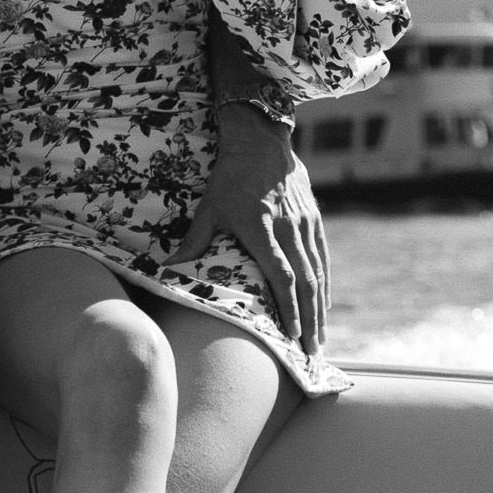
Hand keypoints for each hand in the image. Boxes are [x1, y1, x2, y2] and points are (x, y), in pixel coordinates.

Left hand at [167, 104, 329, 354]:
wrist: (260, 139)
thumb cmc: (229, 176)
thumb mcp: (209, 206)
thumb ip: (194, 241)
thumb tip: (167, 271)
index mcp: (260, 226)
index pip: (280, 274)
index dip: (288, 307)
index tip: (292, 336)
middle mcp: (287, 227)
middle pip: (304, 280)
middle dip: (309, 320)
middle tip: (312, 353)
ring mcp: (304, 222)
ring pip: (317, 272)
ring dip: (320, 308)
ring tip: (320, 339)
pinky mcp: (313, 218)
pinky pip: (322, 256)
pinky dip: (324, 283)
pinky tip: (324, 305)